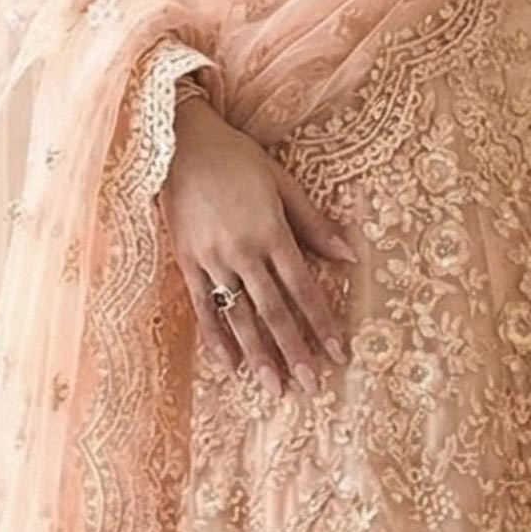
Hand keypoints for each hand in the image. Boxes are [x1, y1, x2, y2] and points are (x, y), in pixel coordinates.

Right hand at [156, 88, 356, 396]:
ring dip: (260, 355)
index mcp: (271, 232)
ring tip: (275, 388)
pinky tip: (230, 366)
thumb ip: (314, 223)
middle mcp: (242, 252)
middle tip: (311, 386)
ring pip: (240, 317)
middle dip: (295, 351)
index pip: (303, 288)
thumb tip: (350, 255)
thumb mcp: (282, 183)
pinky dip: (217, 338)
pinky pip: (203, 308)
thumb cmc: (237, 159)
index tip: (338, 352)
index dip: (321, 322)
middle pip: (274, 311)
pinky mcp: (186, 263)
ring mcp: (212, 260)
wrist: (180, 144)